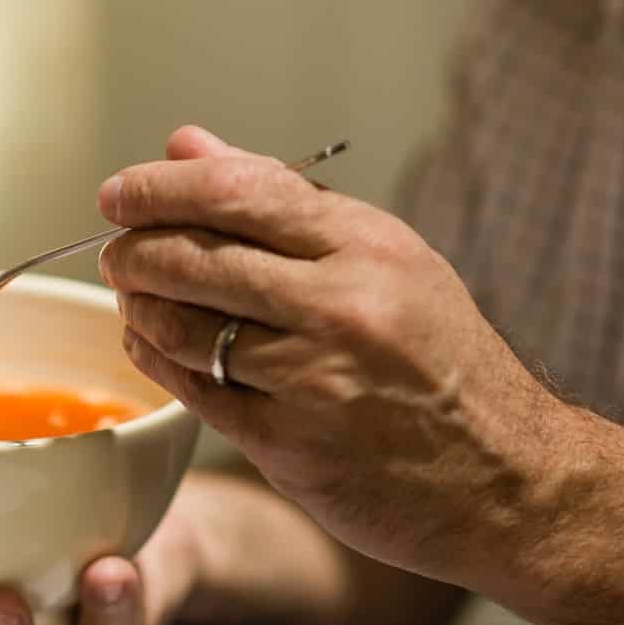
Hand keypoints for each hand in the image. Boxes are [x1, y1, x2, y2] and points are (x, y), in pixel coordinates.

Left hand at [98, 126, 565, 591]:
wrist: (509, 479)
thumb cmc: (444, 360)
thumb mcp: (388, 258)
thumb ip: (284, 200)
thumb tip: (187, 145)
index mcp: (367, 244)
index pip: (236, 191)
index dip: (159, 188)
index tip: (118, 194)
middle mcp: (341, 305)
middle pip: (195, 257)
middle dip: (134, 249)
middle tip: (114, 250)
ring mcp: (314, 379)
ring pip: (184, 327)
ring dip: (138, 307)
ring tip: (132, 297)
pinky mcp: (291, 446)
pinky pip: (196, 393)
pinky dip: (158, 361)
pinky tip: (148, 345)